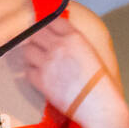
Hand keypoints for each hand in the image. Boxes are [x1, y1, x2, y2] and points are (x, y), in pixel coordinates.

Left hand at [19, 13, 128, 127]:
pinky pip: (28, 71)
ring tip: (38, 61)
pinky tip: (40, 76)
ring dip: (31, 55)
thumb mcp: (91, 54)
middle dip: (35, 38)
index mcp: (75, 37)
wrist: (100, 106)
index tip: (44, 28)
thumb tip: (60, 40)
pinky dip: (31, 72)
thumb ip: (74, 44)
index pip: (52, 21)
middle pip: (35, 33)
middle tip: (37, 45)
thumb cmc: (101, 85)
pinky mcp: (41, 81)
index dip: (46, 24)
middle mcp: (59, 46)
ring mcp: (48, 63)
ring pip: (27, 50)